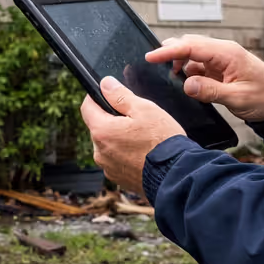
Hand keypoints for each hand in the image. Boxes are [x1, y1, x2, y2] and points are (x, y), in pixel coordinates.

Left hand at [80, 76, 185, 195]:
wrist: (176, 175)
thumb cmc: (162, 141)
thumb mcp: (144, 109)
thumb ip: (120, 95)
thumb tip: (105, 84)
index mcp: (102, 131)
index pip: (87, 108)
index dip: (96, 97)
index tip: (109, 95)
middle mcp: (99, 151)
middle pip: (99, 127)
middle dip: (112, 120)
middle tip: (135, 119)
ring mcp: (108, 167)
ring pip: (108, 145)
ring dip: (119, 139)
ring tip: (142, 138)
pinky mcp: (118, 178)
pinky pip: (117, 160)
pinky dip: (126, 155)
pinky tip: (143, 153)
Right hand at [145, 35, 263, 122]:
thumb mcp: (238, 98)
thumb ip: (211, 91)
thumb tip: (186, 84)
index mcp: (227, 53)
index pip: (191, 46)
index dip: (169, 51)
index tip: (151, 56)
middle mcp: (223, 51)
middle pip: (189, 44)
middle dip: (170, 53)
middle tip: (153, 65)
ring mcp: (222, 59)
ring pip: (193, 54)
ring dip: (180, 63)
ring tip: (169, 78)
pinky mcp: (221, 68)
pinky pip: (199, 65)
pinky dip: (188, 71)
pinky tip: (184, 82)